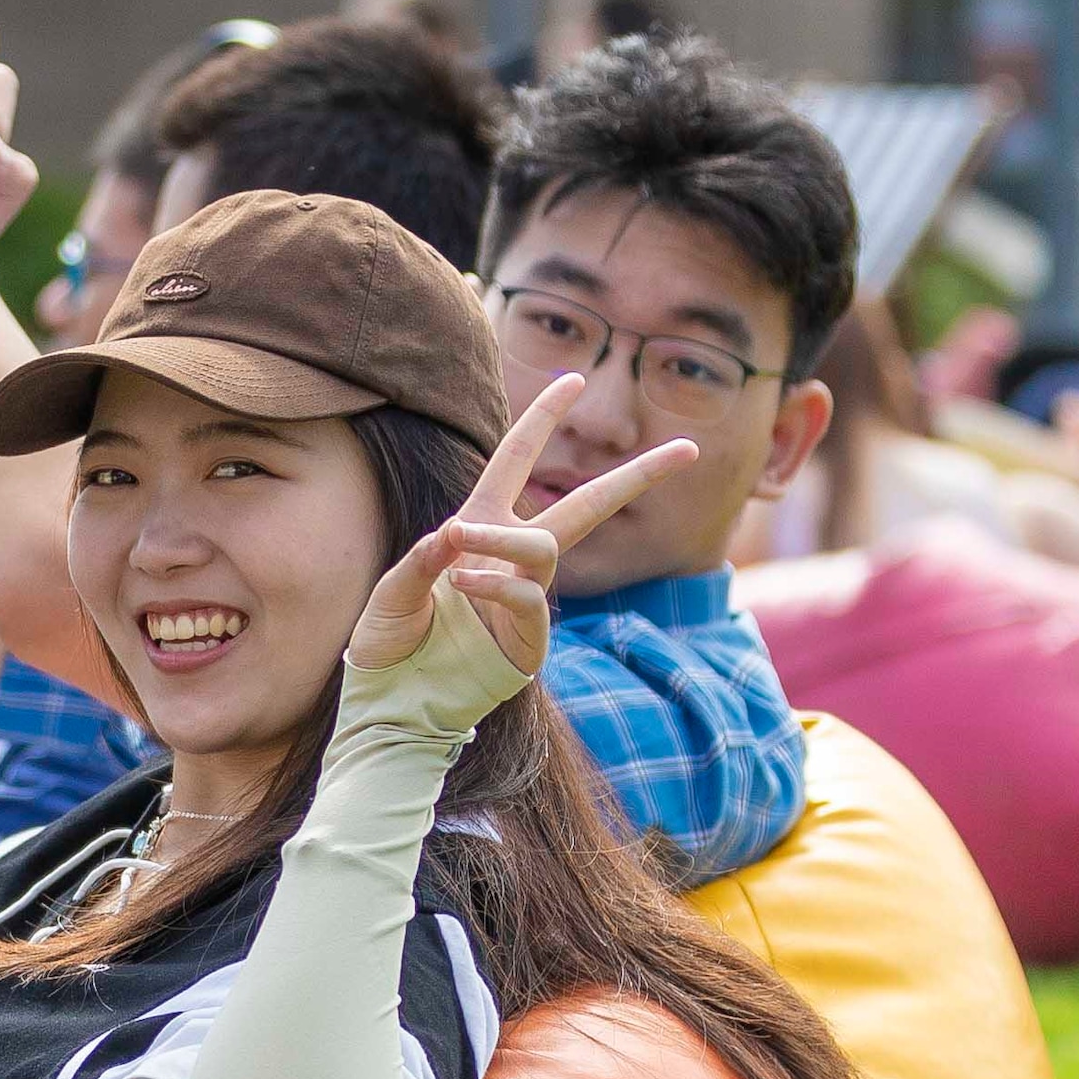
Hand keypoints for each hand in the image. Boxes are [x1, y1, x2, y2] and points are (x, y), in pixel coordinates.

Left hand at [348, 371, 690, 683]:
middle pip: (588, 505)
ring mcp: (525, 597)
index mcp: (477, 525)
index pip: (516, 457)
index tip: (574, 378)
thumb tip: (457, 532)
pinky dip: (495, 584)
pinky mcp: (529, 642)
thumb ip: (420, 561)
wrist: (392, 700)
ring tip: (460, 538)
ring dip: (505, 537)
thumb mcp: (392, 592)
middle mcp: (510, 556)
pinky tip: (461, 585)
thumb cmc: (389, 640)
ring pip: (546, 547)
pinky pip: (528, 597)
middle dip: (638, 477)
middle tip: (688, 450)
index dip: (543, 417)